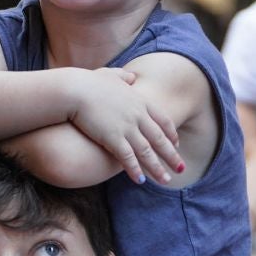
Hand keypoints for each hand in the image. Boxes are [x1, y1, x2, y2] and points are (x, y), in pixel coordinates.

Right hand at [67, 67, 183, 184]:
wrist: (74, 89)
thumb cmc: (88, 82)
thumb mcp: (110, 75)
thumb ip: (123, 76)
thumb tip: (131, 76)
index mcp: (139, 101)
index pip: (162, 120)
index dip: (171, 133)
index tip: (176, 144)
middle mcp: (137, 116)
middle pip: (159, 139)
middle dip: (171, 155)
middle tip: (181, 169)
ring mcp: (126, 127)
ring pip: (147, 152)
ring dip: (157, 168)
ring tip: (165, 180)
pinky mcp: (112, 138)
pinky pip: (127, 158)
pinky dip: (134, 170)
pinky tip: (140, 181)